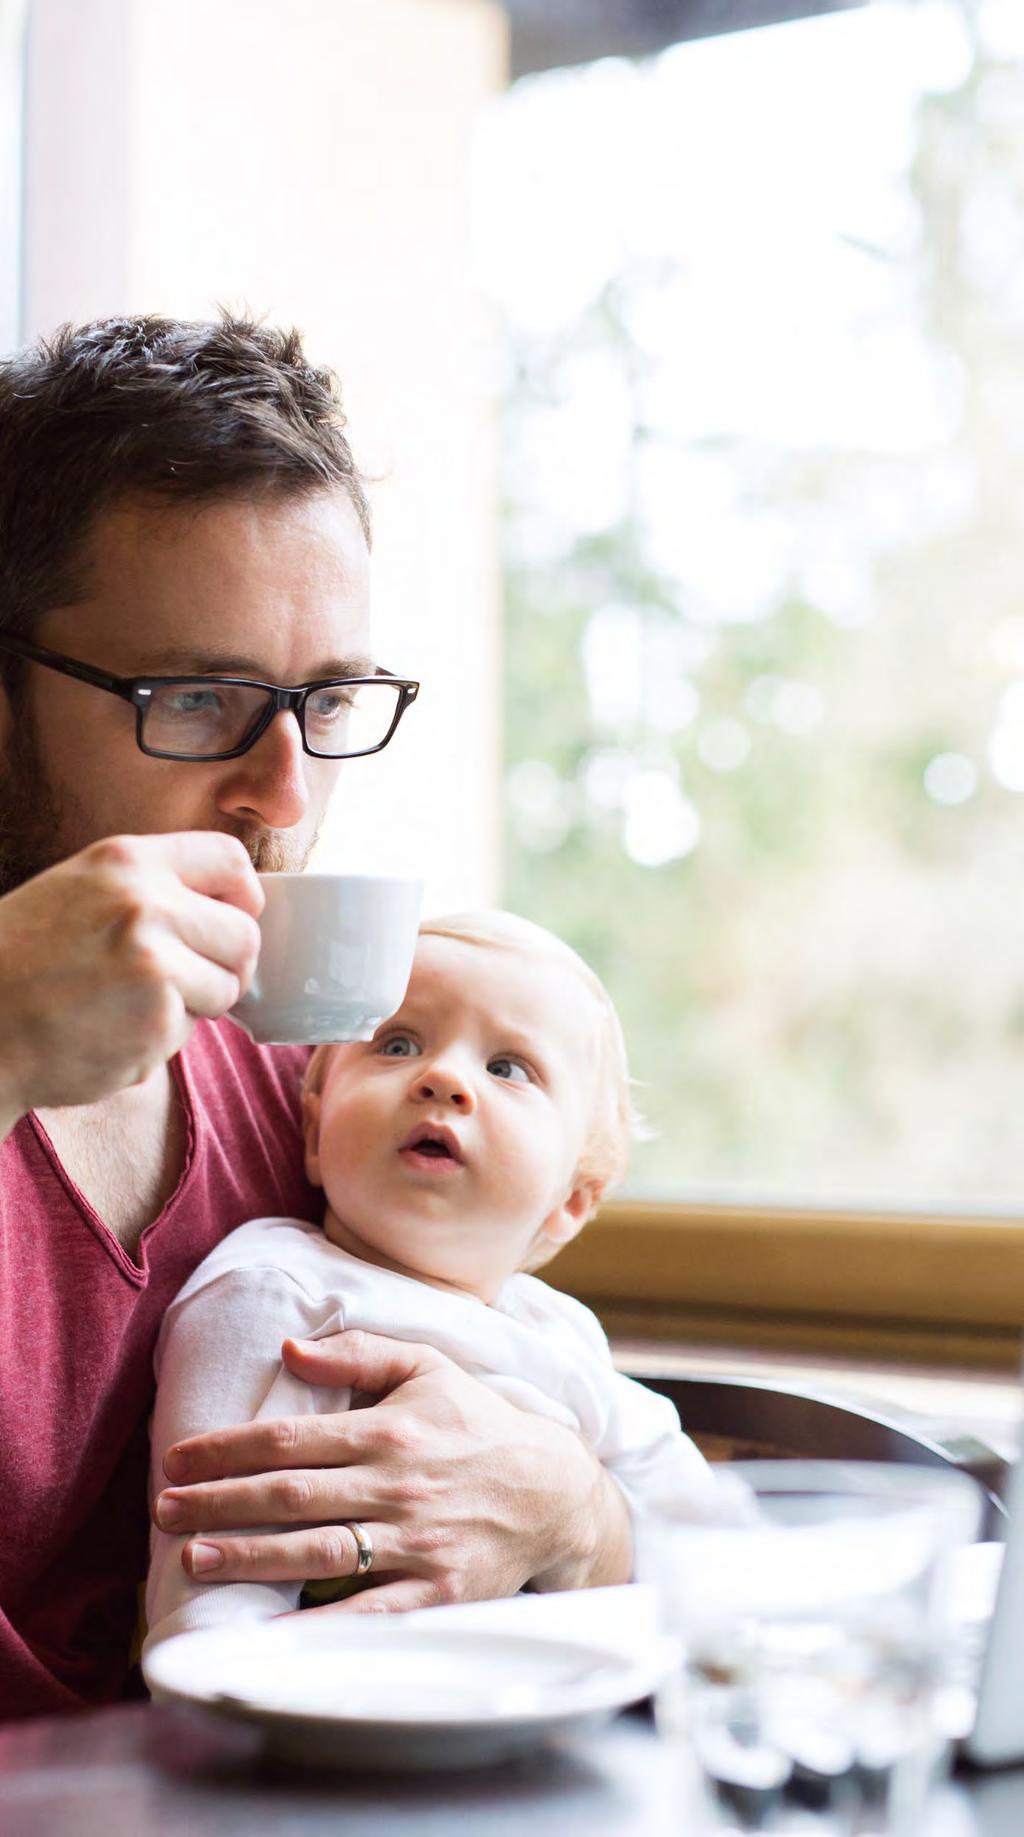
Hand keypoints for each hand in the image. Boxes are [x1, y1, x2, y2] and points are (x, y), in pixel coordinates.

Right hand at [0, 832, 261, 1120]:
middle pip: (245, 934)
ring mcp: (154, 965)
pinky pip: (190, 1032)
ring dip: (193, 1005)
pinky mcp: (154, 1023)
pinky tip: (110, 1031)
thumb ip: (152, 888)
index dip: (242, 898)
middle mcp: (146, 905)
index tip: (228, 921)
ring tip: (132, 1004)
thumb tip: (231, 911)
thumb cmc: (23, 960)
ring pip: (226, 988)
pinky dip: (159, 1040)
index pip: (231, 860)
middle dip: (224, 964)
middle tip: (183, 980)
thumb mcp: (81, 889)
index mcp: (128, 862)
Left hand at [154, 1330, 633, 1613]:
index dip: (227, 1448)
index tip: (178, 1458)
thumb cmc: (477, 1425)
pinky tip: (267, 1631)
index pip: (290, 1438)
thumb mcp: (428, 1367)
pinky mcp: (435, 1592)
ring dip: (250, 1556)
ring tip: (194, 1556)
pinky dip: (316, 1627)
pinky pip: (366, 1614)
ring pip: (317, 1551)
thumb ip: (360, 1352)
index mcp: (388, 1430)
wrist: (553, 1492)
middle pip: (291, 1495)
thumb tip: (290, 1347)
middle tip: (163, 1508)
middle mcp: (397, 1485)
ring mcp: (416, 1543)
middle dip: (220, 1502)